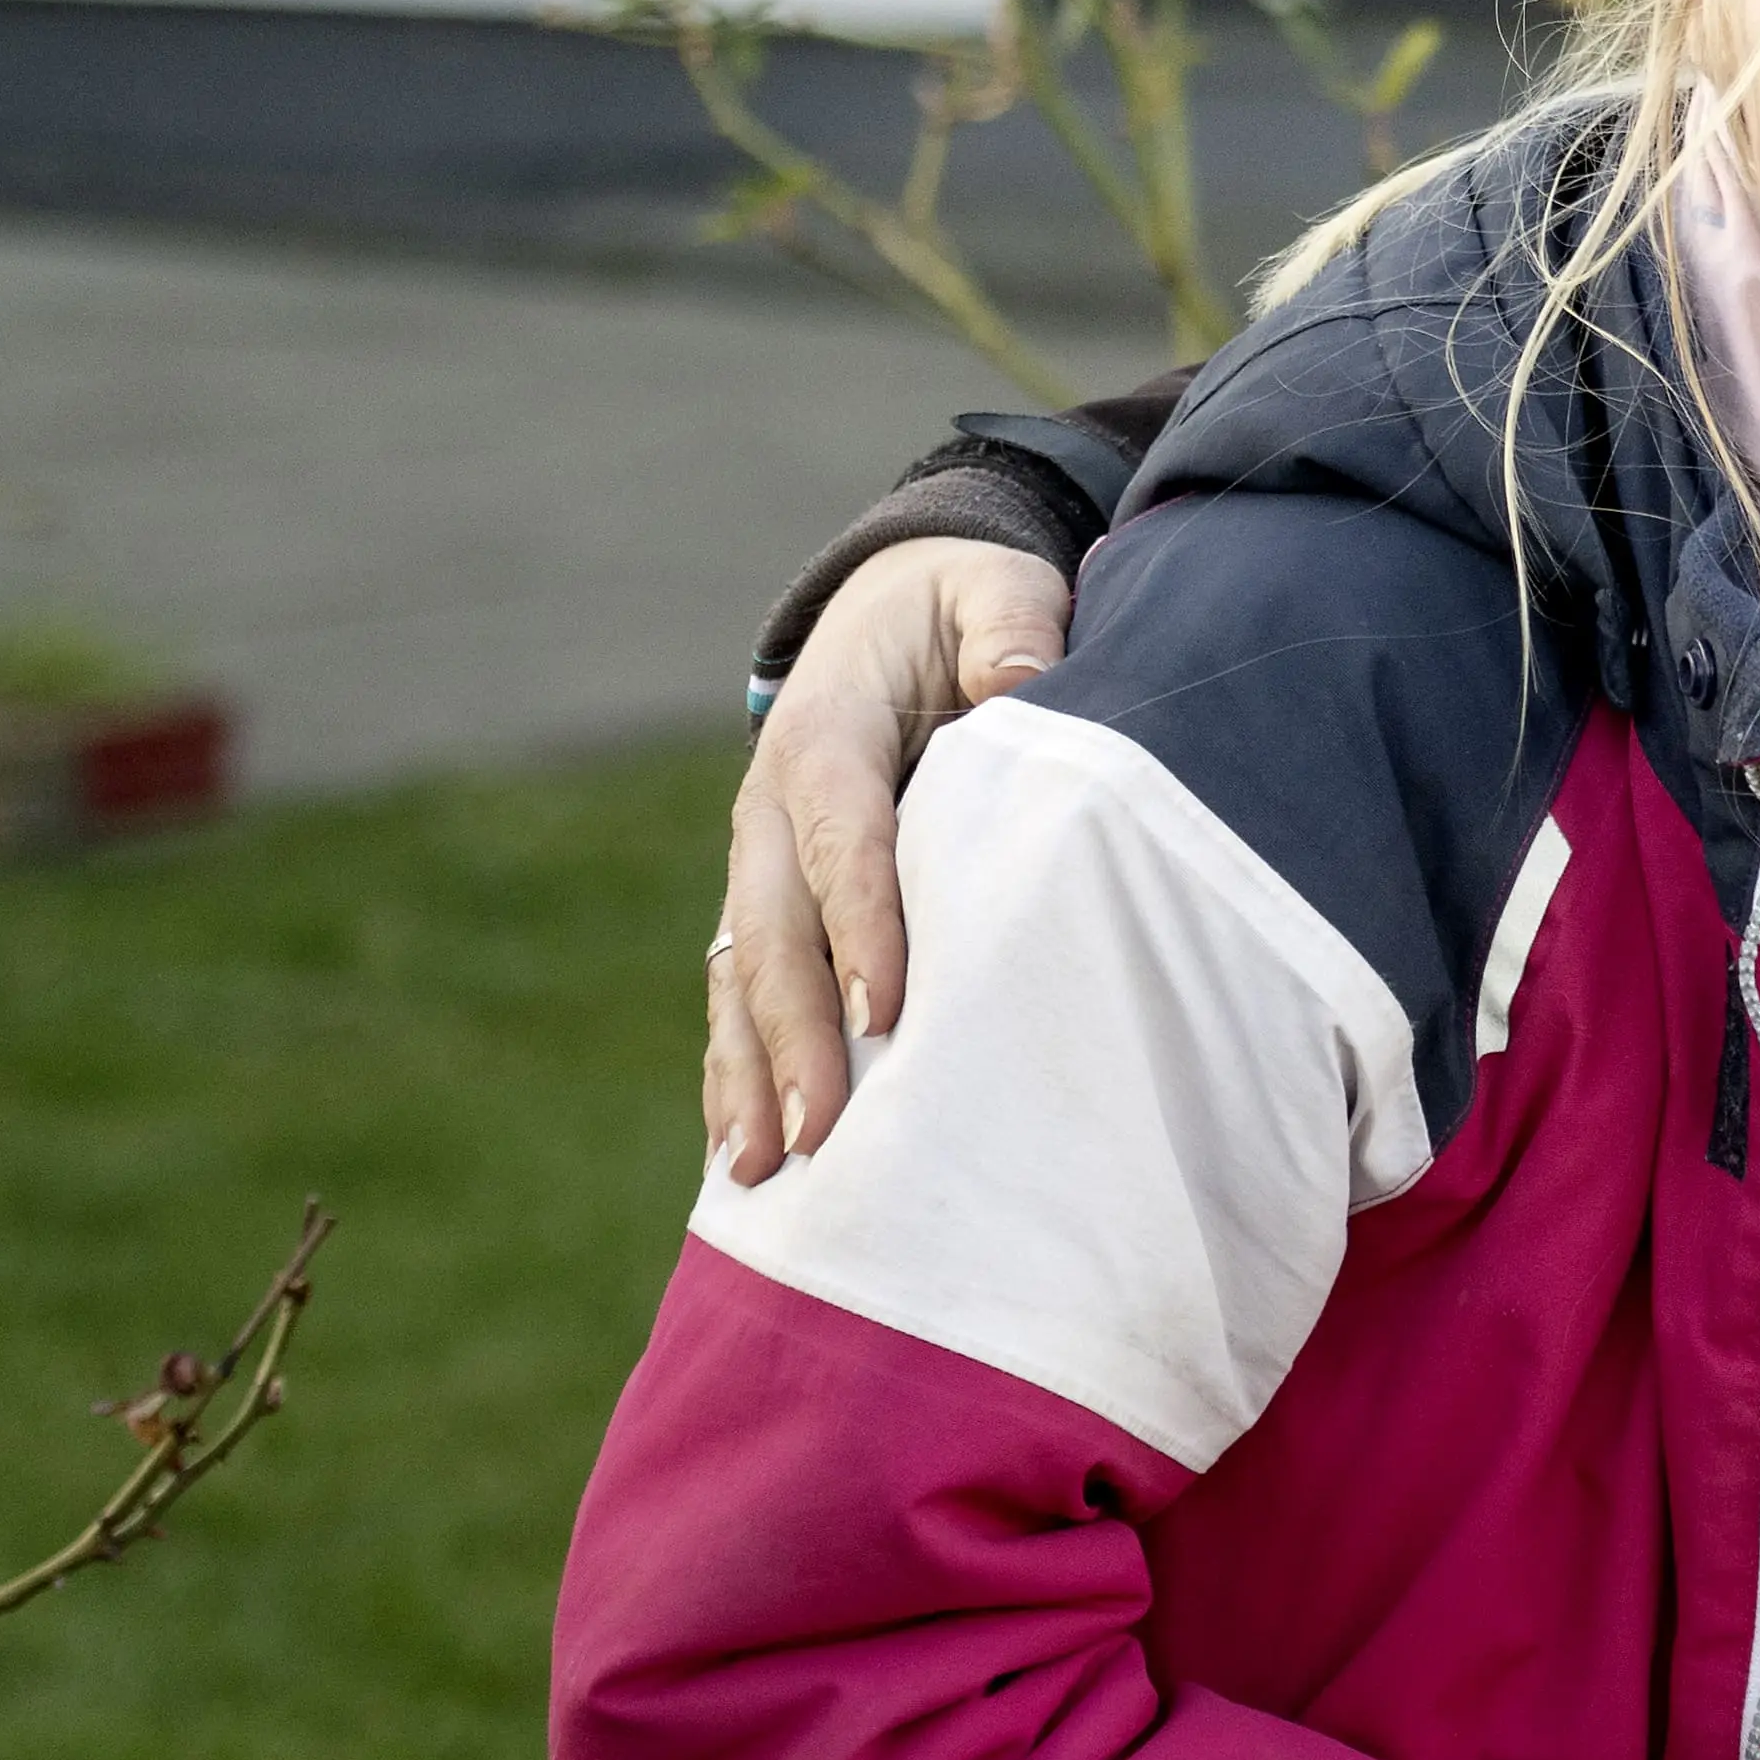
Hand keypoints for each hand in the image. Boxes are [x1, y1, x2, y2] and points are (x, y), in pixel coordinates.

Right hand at [702, 534, 1070, 1175]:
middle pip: (775, 931)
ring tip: (762, 1171)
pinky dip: (738, 1069)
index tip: (888, 1011)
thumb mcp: (994, 588)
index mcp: (825, 733)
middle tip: (820, 1134)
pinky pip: (739, 992)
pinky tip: (743, 1156)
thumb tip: (1021, 681)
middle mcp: (771, 809)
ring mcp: (759, 863)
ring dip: (750, 1073)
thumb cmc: (962, 605)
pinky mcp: (769, 900)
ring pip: (739, 976)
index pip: (844, 839)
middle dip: (794, 1035)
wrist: (894, 603)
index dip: (861, 923)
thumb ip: (1010, 628)